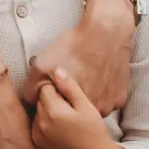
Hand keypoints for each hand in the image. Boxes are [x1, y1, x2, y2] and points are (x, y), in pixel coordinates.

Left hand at [26, 0, 133, 115]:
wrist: (105, 33)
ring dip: (88, 100)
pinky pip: (107, 103)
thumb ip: (31, 89)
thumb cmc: (72, 48)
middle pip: (73, 116)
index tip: (55, 85)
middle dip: (68, 103)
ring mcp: (106, 109)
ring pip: (92, 110)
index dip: (52, 98)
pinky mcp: (119, 100)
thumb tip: (30, 102)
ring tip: (86, 77)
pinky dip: (103, 95)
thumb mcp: (40, 65)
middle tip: (72, 78)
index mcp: (67, 110)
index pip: (54, 114)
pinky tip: (99, 78)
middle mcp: (86, 114)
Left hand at [31, 70, 131, 148]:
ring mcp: (38, 137)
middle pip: (40, 100)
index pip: (45, 88)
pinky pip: (37, 126)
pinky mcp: (39, 146)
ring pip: (38, 113)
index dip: (57, 88)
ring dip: (47, 111)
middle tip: (68, 106)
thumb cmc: (95, 133)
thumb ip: (70, 87)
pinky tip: (60, 128)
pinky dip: (45, 124)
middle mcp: (41, 124)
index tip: (67, 94)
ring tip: (65, 118)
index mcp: (53, 111)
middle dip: (51, 99)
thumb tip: (56, 71)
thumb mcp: (86, 106)